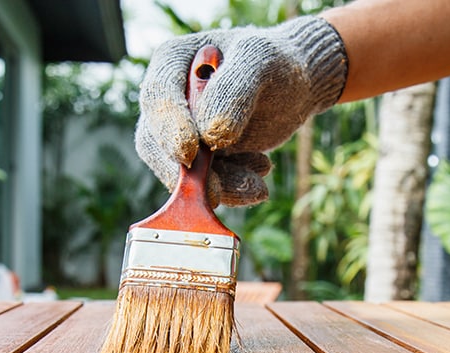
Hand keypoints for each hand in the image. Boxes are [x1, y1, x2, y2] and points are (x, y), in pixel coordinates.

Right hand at [135, 16, 347, 206]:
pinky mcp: (198, 161)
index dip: (169, 127)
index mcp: (172, 61)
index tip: (189, 153)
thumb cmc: (275, 63)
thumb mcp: (260, 61)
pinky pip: (203, 185)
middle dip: (187, 173)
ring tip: (258, 187)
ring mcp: (181, 133)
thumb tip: (208, 134)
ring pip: (179, 172)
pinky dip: (231, 189)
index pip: (157, 96)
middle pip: (155, 142)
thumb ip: (233, 89)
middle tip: (215, 195)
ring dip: (218, 187)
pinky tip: (258, 178)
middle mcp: (168, 100)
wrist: (294, 87)